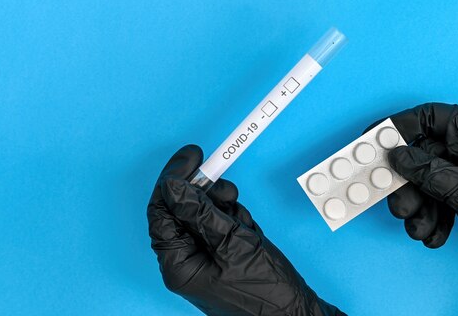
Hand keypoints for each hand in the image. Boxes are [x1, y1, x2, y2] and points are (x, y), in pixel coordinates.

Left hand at [147, 145, 344, 315]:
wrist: (297, 314)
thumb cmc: (266, 292)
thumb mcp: (232, 244)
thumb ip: (200, 212)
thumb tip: (172, 187)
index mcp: (177, 264)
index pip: (161, 211)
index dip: (173, 179)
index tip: (192, 156)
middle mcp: (186, 261)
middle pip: (183, 210)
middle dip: (207, 195)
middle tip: (227, 190)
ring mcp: (203, 258)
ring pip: (205, 213)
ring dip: (227, 210)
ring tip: (246, 227)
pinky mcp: (221, 254)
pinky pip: (221, 225)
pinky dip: (237, 221)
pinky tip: (251, 233)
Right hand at [374, 103, 457, 259]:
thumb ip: (429, 172)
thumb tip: (398, 157)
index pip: (431, 118)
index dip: (399, 126)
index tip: (373, 140)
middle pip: (424, 156)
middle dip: (407, 183)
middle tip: (397, 202)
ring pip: (430, 183)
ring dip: (418, 208)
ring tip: (417, 227)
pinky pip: (443, 202)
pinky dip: (433, 219)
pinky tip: (433, 235)